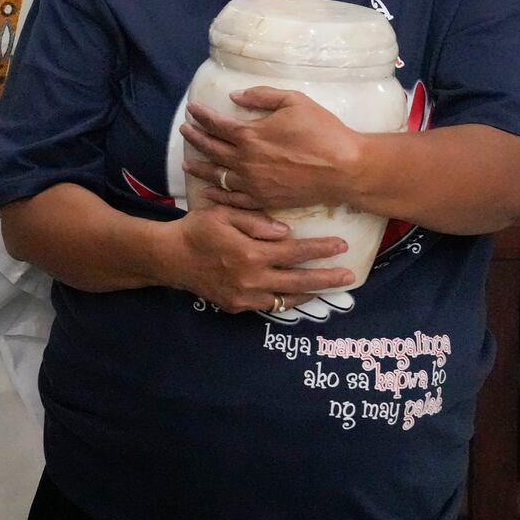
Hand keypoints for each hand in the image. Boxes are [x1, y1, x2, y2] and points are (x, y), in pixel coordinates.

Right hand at [164, 204, 354, 311]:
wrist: (170, 257)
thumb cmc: (197, 229)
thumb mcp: (224, 214)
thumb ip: (256, 221)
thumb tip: (286, 232)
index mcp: (251, 253)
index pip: (296, 251)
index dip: (321, 248)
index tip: (342, 245)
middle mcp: (252, 279)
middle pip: (300, 281)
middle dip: (328, 278)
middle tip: (350, 276)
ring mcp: (245, 296)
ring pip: (287, 299)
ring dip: (311, 293)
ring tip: (329, 288)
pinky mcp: (237, 306)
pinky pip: (268, 305)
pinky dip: (286, 300)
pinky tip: (296, 294)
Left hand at [183, 87, 363, 210]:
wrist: (345, 168)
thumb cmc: (322, 131)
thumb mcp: (294, 101)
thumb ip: (262, 95)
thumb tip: (235, 96)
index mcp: (250, 135)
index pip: (216, 124)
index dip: (201, 116)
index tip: (191, 110)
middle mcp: (245, 160)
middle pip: (211, 148)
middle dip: (195, 138)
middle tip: (184, 131)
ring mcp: (253, 183)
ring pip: (217, 175)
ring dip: (199, 167)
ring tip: (187, 163)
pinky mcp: (264, 199)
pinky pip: (233, 198)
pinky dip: (217, 194)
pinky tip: (208, 191)